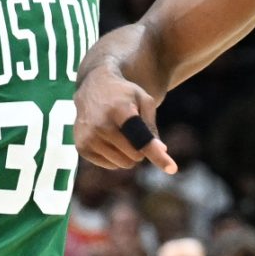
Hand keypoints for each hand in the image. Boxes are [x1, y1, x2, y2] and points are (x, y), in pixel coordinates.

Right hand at [73, 58, 175, 173]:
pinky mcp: (82, 148)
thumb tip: (160, 151)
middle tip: (135, 132)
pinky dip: (115, 156)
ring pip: (123, 163)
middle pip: (135, 156)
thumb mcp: (144, 101)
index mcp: (119, 110)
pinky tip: (109, 139)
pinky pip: (111, 165)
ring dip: (128, 154)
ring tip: (121, 134)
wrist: (93, 87)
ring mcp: (89, 138)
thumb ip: (152, 126)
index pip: (141, 138)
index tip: (172, 168)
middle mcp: (101, 125)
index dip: (156, 154)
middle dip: (140, 149)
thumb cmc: (124, 95)